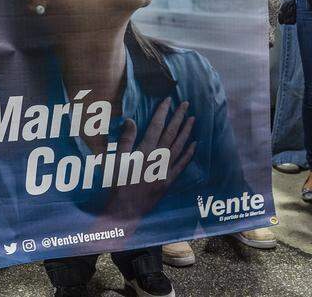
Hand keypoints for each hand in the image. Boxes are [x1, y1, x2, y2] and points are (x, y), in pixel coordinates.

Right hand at [103, 97, 196, 223]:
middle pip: (171, 133)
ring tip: (192, 118)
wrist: (125, 210)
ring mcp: (166, 169)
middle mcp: (158, 158)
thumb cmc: (117, 184)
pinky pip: (182, 164)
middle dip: (179, 117)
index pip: (156, 125)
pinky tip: (194, 144)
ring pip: (179, 146)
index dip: (163, 111)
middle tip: (186, 104)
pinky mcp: (169, 180)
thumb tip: (130, 120)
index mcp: (145, 150)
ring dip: (186, 131)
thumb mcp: (117, 159)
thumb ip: (125, 139)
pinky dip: (189, 153)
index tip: (168, 100)